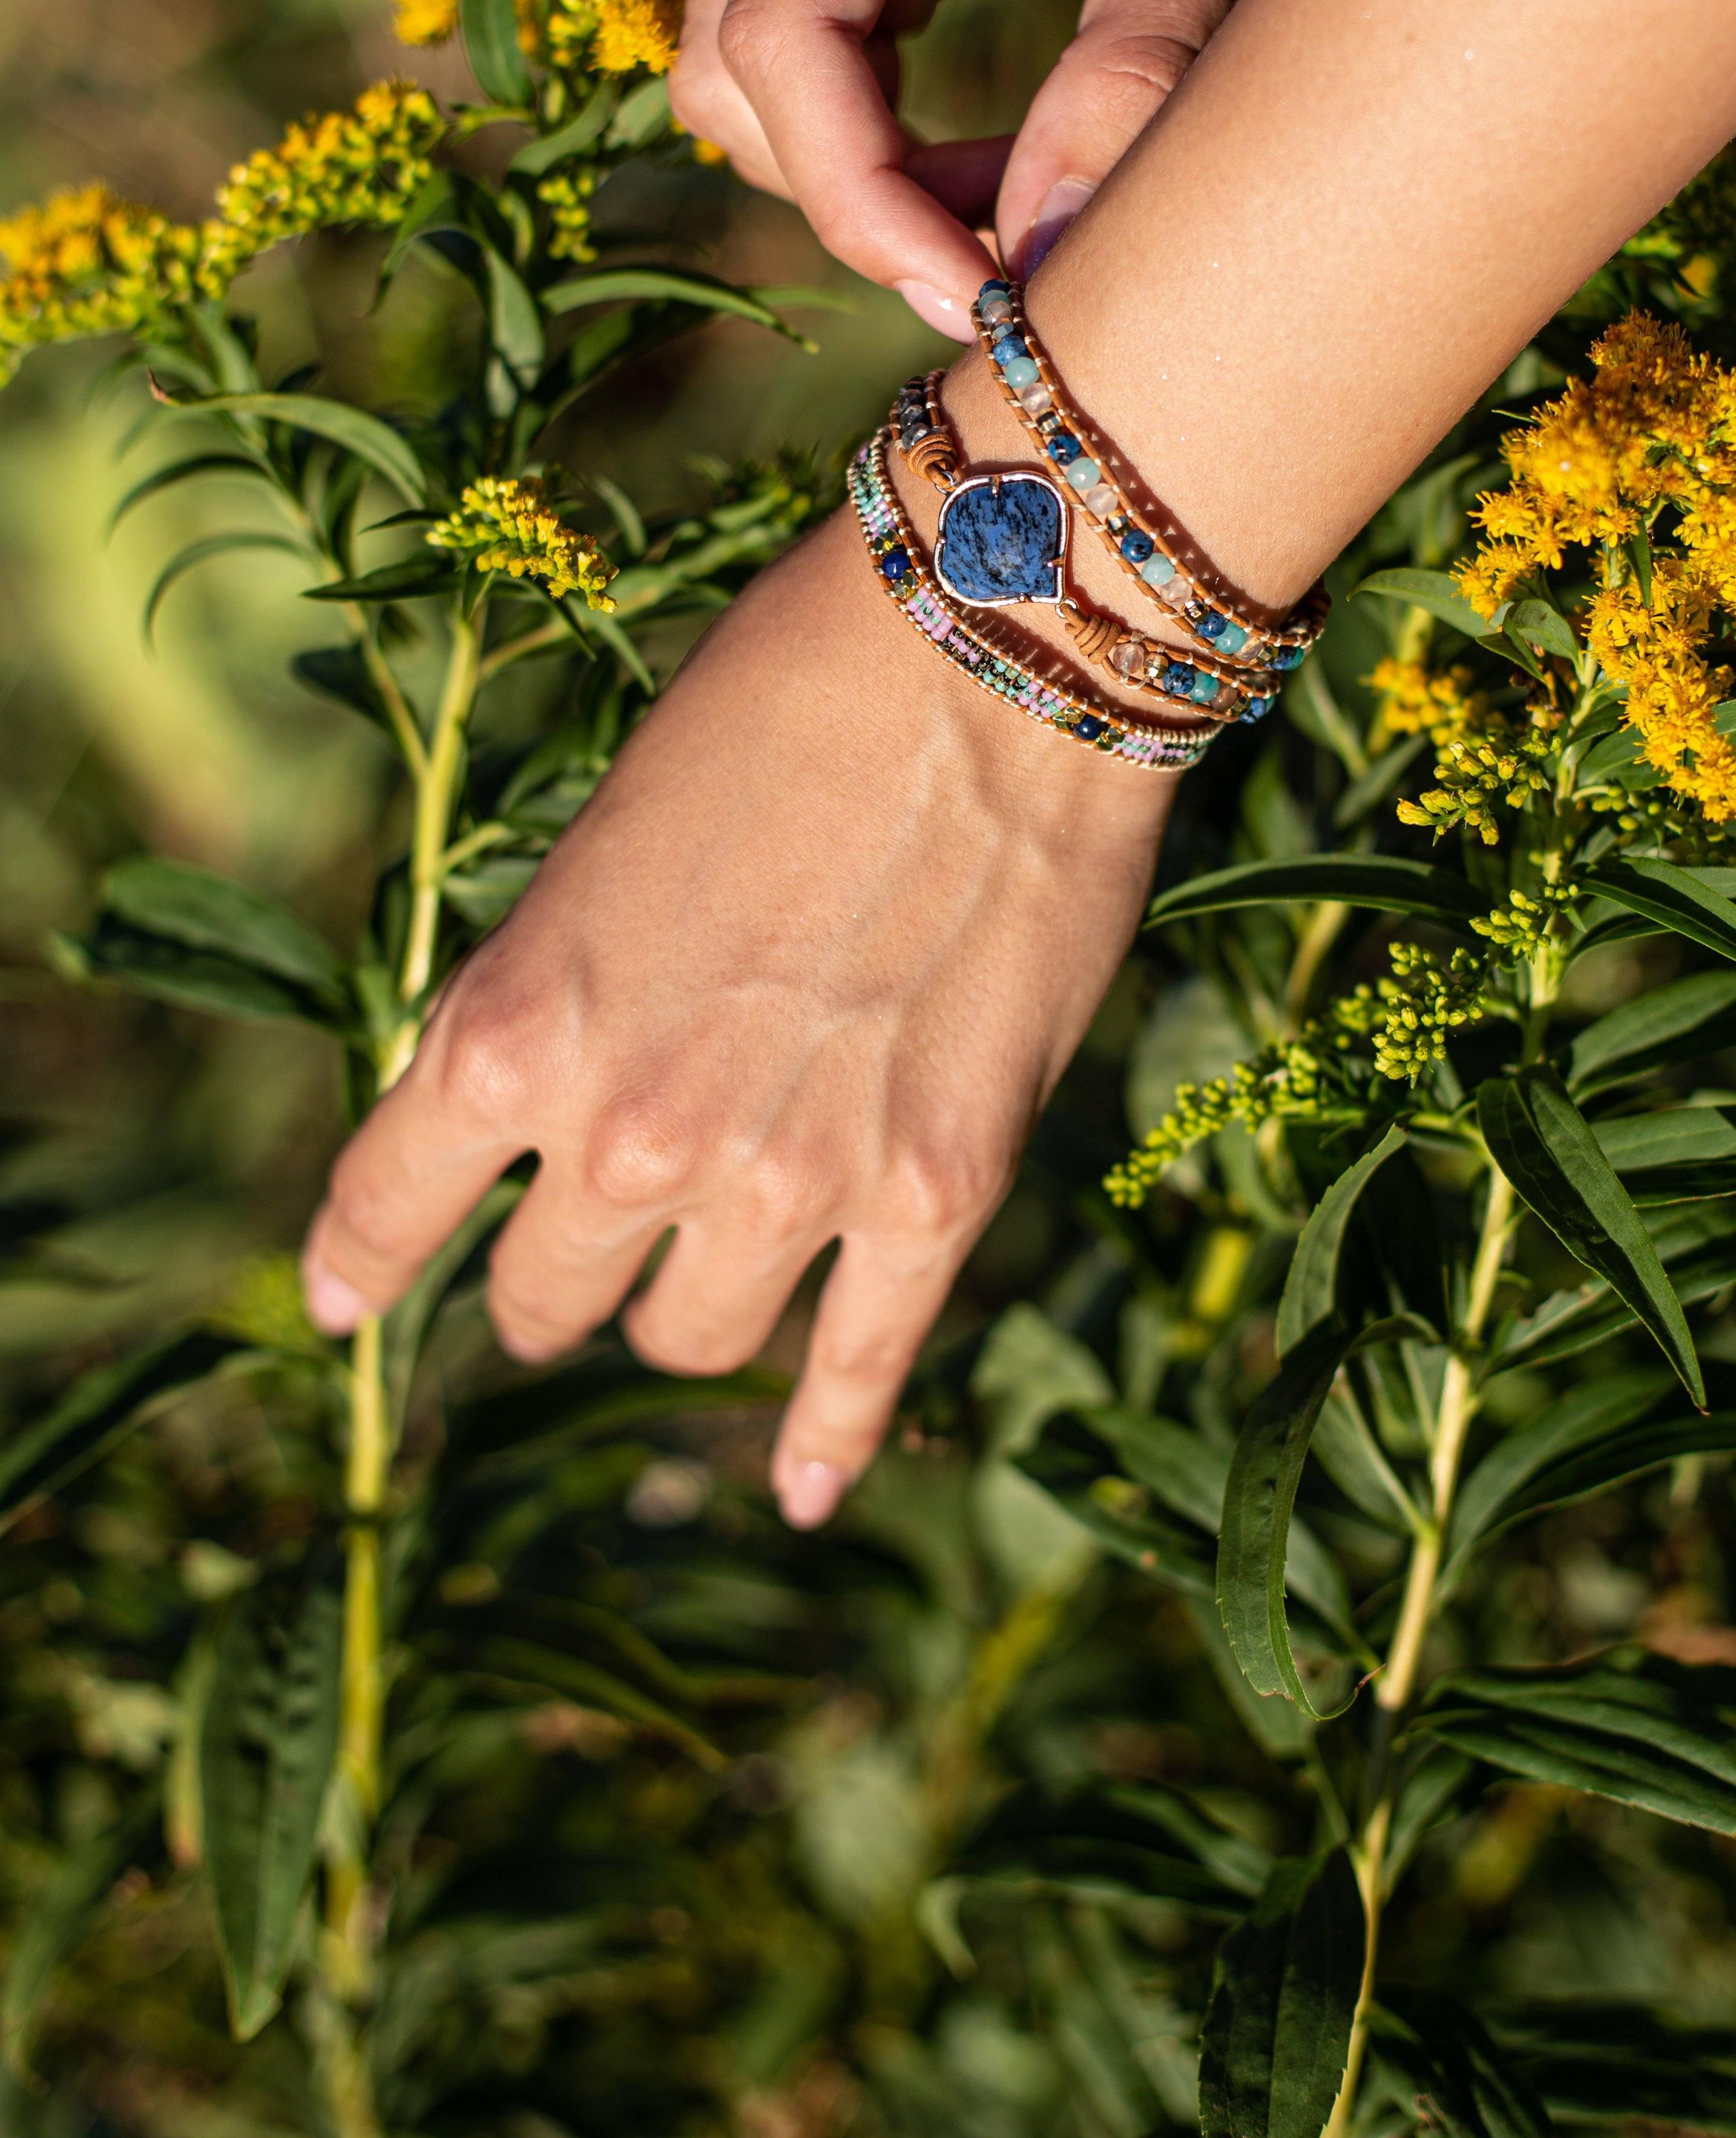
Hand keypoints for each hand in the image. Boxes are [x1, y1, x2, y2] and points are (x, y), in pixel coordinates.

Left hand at [299, 507, 1168, 1523]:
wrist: (984, 652)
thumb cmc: (778, 700)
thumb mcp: (601, 847)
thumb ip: (560, 999)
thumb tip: (544, 1101)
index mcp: (515, 1030)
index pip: (387, 1206)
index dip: (363, 1257)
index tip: (349, 1292)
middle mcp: (633, 1134)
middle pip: (545, 1297)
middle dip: (547, 1276)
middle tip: (575, 1243)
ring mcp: (790, 1182)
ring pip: (686, 1340)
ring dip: (678, 1311)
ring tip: (702, 1275)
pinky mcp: (935, 1195)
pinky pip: (860, 1367)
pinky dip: (822, 1439)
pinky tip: (797, 1485)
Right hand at [671, 0, 1422, 332]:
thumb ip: (1140, 62)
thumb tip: (1038, 245)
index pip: (786, 30)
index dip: (857, 193)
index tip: (974, 293)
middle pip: (741, 60)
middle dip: (858, 192)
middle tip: (1012, 262)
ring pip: (753, 66)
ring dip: (862, 169)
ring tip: (1017, 200)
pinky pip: (808, 45)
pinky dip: (881, 131)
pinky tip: (1003, 157)